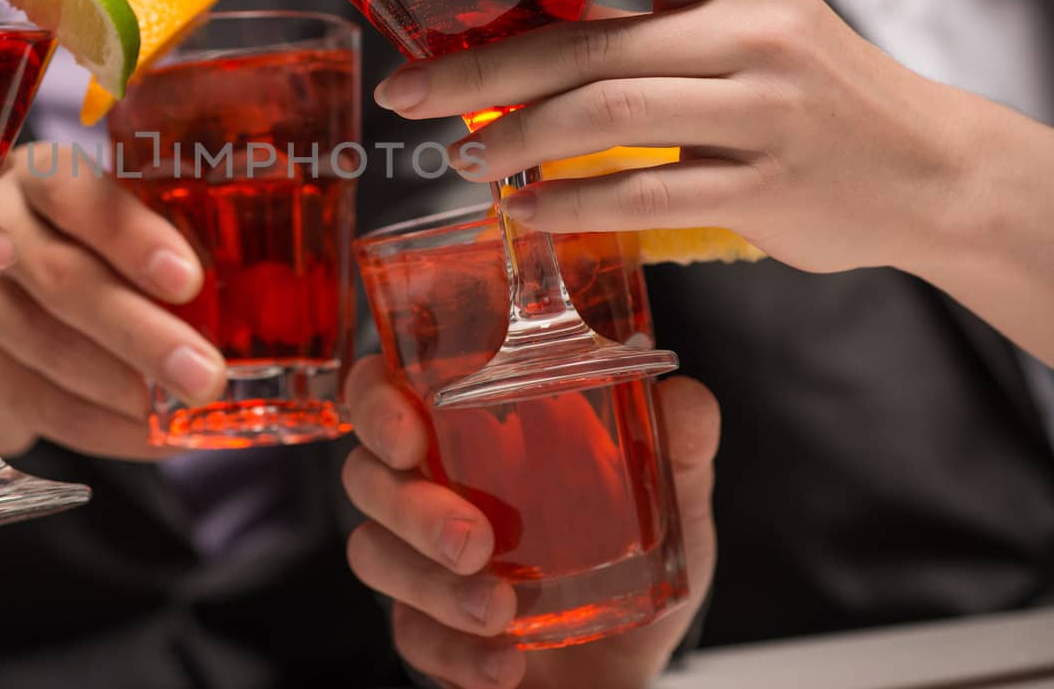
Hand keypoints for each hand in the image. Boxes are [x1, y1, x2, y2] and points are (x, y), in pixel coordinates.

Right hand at [0, 140, 225, 560]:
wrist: (11, 286)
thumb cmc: (98, 240)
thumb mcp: (127, 215)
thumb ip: (176, 232)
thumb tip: (261, 294)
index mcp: (41, 175)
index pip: (78, 194)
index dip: (133, 238)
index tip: (190, 280)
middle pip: (63, 280)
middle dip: (140, 333)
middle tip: (206, 374)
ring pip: (43, 347)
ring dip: (121, 388)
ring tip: (185, 411)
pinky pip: (34, 402)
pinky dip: (102, 427)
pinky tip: (157, 438)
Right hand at [341, 355, 718, 688]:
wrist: (631, 651)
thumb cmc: (628, 548)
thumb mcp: (668, 496)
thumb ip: (678, 446)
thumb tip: (687, 401)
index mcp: (463, 431)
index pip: (383, 392)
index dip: (375, 402)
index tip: (409, 430)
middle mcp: (425, 487)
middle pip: (366, 476)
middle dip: (409, 508)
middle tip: (473, 539)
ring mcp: (419, 562)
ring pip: (373, 555)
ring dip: (432, 586)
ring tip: (500, 608)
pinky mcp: (427, 630)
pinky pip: (410, 635)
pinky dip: (454, 652)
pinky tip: (503, 663)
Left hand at [370, 0, 974, 275]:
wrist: (924, 166)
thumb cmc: (805, 84)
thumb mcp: (743, 13)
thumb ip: (645, 5)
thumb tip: (505, 12)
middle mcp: (751, 29)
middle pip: (586, 42)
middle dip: (478, 70)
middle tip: (405, 92)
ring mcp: (761, 110)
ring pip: (605, 115)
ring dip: (515, 139)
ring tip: (462, 156)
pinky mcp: (763, 188)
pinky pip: (642, 194)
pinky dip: (569, 205)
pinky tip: (525, 211)